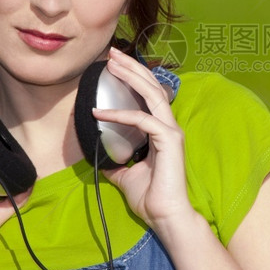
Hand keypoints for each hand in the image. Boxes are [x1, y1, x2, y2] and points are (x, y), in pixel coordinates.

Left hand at [93, 47, 196, 231]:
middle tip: (112, 54)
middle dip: (132, 67)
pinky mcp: (169, 140)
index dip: (133, 78)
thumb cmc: (151, 197)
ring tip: (113, 63)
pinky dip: (120, 113)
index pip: (148, 96)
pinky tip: (99, 112)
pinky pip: (142, 120)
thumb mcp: (125, 173)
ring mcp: (171, 131)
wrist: (165, 216)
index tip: (114, 67)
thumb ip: (116, 159)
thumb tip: (98, 154)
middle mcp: (169, 126)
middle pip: (152, 86)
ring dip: (132, 76)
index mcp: (161, 131)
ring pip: (152, 94)